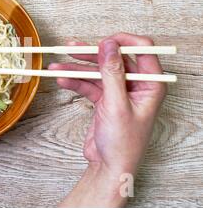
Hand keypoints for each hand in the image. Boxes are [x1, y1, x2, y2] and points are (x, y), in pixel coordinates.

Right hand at [50, 33, 166, 206]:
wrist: (109, 166)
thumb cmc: (123, 142)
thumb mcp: (117, 104)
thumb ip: (112, 72)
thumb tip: (108, 45)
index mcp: (151, 84)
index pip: (142, 50)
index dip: (121, 42)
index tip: (102, 42)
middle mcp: (136, 85)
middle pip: (113, 59)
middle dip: (91, 55)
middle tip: (71, 49)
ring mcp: (119, 92)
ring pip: (97, 71)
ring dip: (77, 68)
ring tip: (57, 66)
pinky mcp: (104, 99)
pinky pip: (89, 84)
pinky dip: (75, 81)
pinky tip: (62, 79)